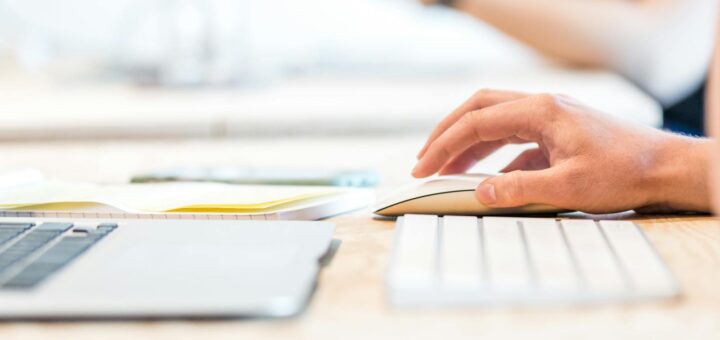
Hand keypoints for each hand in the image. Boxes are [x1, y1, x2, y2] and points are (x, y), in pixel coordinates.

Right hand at [413, 89, 710, 213]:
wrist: (666, 168)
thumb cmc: (624, 172)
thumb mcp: (568, 187)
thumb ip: (518, 189)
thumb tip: (479, 192)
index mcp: (540, 111)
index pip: (477, 122)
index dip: (444, 145)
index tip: (423, 167)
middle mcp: (542, 106)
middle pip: (479, 109)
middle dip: (447, 133)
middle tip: (424, 159)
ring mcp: (550, 117)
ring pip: (495, 122)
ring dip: (468, 144)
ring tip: (445, 169)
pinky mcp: (557, 133)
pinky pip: (515, 140)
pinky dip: (494, 156)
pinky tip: (488, 179)